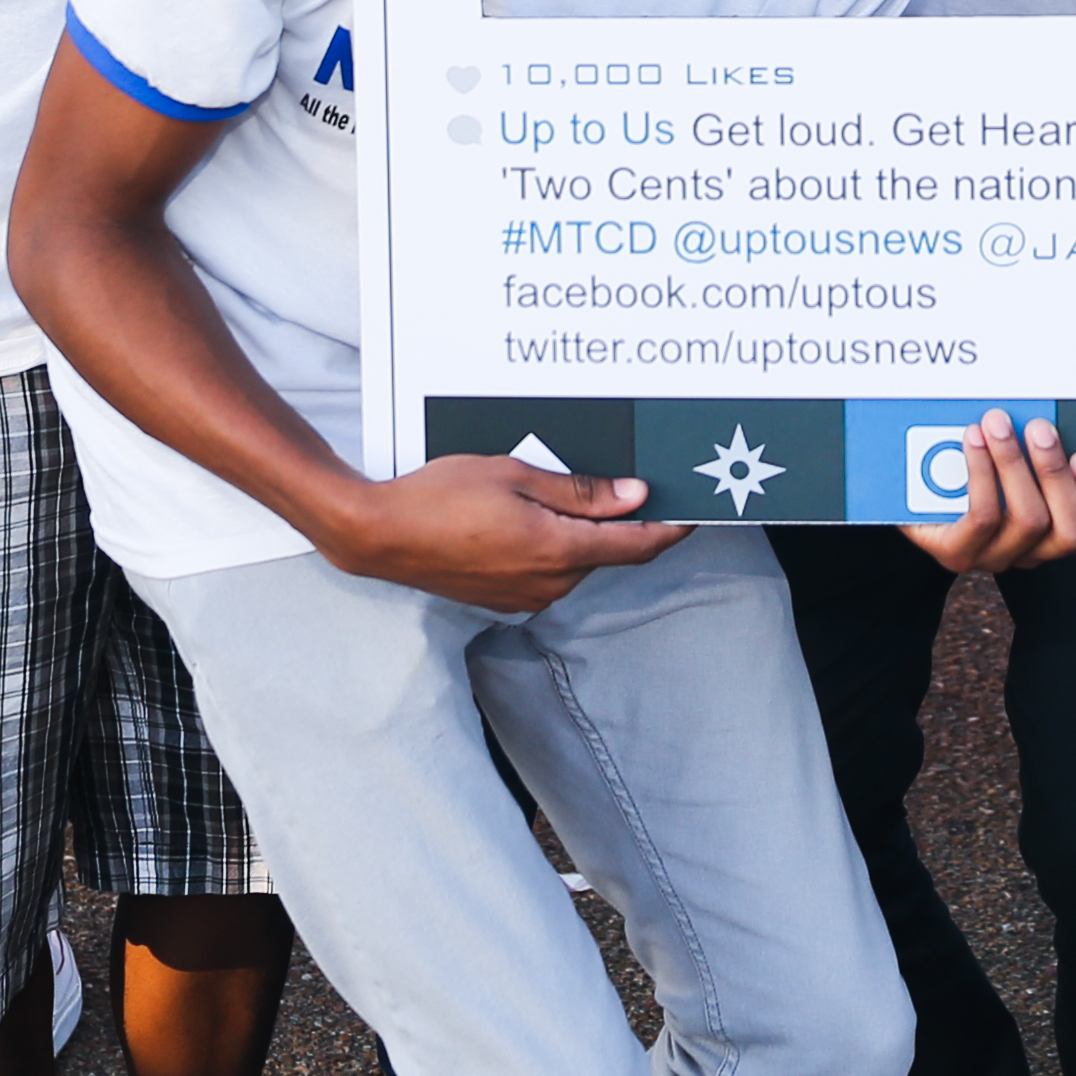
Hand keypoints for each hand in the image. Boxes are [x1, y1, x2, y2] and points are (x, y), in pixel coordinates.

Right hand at [319, 456, 689, 614]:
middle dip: (616, 520)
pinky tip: (524, 517)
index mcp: (558, 549)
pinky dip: (550, 546)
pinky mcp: (504, 600)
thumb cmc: (440, 496)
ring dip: (577, 532)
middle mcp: (549, 583)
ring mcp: (525, 596)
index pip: (637, 545)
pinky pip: (546, 571)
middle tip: (616, 480)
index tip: (695, 513)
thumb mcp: (516, 475)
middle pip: (604, 551)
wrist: (380, 535)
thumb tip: (633, 497)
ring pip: (575, 561)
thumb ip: (579, 492)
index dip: (671, 529)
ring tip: (549, 492)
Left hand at [895, 413, 1075, 574]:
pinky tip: (973, 440)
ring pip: (1029, 521)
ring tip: (999, 424)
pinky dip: (982, 473)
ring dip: (1016, 465)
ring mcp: (996, 556)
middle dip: (1057, 473)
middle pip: (1070, 531)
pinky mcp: (959, 553)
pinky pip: (983, 517)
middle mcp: (1033, 552)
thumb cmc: (972, 465)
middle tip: (1040, 428)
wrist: (912, 490)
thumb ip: (1042, 442)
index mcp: (1058, 532)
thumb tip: (1055, 407)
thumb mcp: (1017, 453)